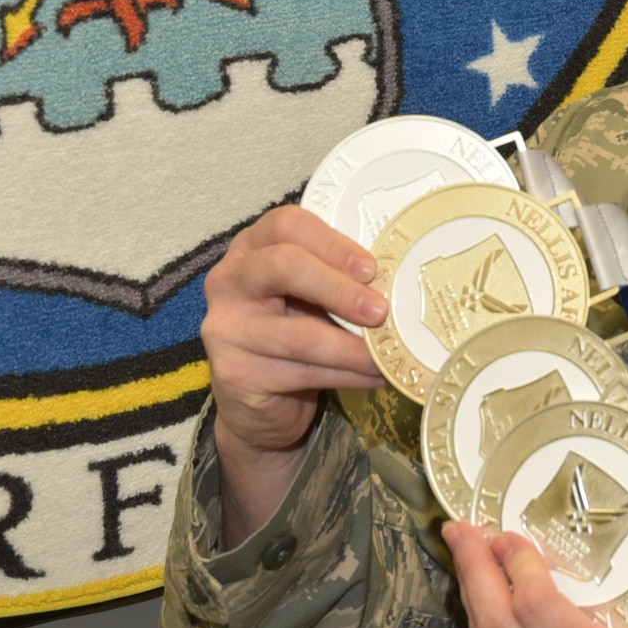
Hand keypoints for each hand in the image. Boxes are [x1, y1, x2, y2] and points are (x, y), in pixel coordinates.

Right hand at [202, 205, 386, 541]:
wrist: (258, 401)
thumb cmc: (294, 329)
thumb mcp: (311, 295)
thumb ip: (338, 277)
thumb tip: (401, 277)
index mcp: (253, 246)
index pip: (287, 225)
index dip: (334, 243)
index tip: (372, 268)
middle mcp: (229, 280)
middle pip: (285, 266)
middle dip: (341, 288)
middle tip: (380, 310)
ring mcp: (226, 328)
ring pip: (299, 333)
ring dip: (354, 348)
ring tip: (388, 356)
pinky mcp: (233, 373)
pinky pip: (302, 371)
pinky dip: (348, 375)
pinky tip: (375, 377)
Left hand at [444, 521, 627, 627]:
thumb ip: (600, 580)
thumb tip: (548, 536)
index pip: (537, 608)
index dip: (515, 565)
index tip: (508, 534)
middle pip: (498, 627)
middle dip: (474, 571)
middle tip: (462, 530)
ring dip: (472, 593)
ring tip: (464, 552)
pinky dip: (485, 618)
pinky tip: (482, 591)